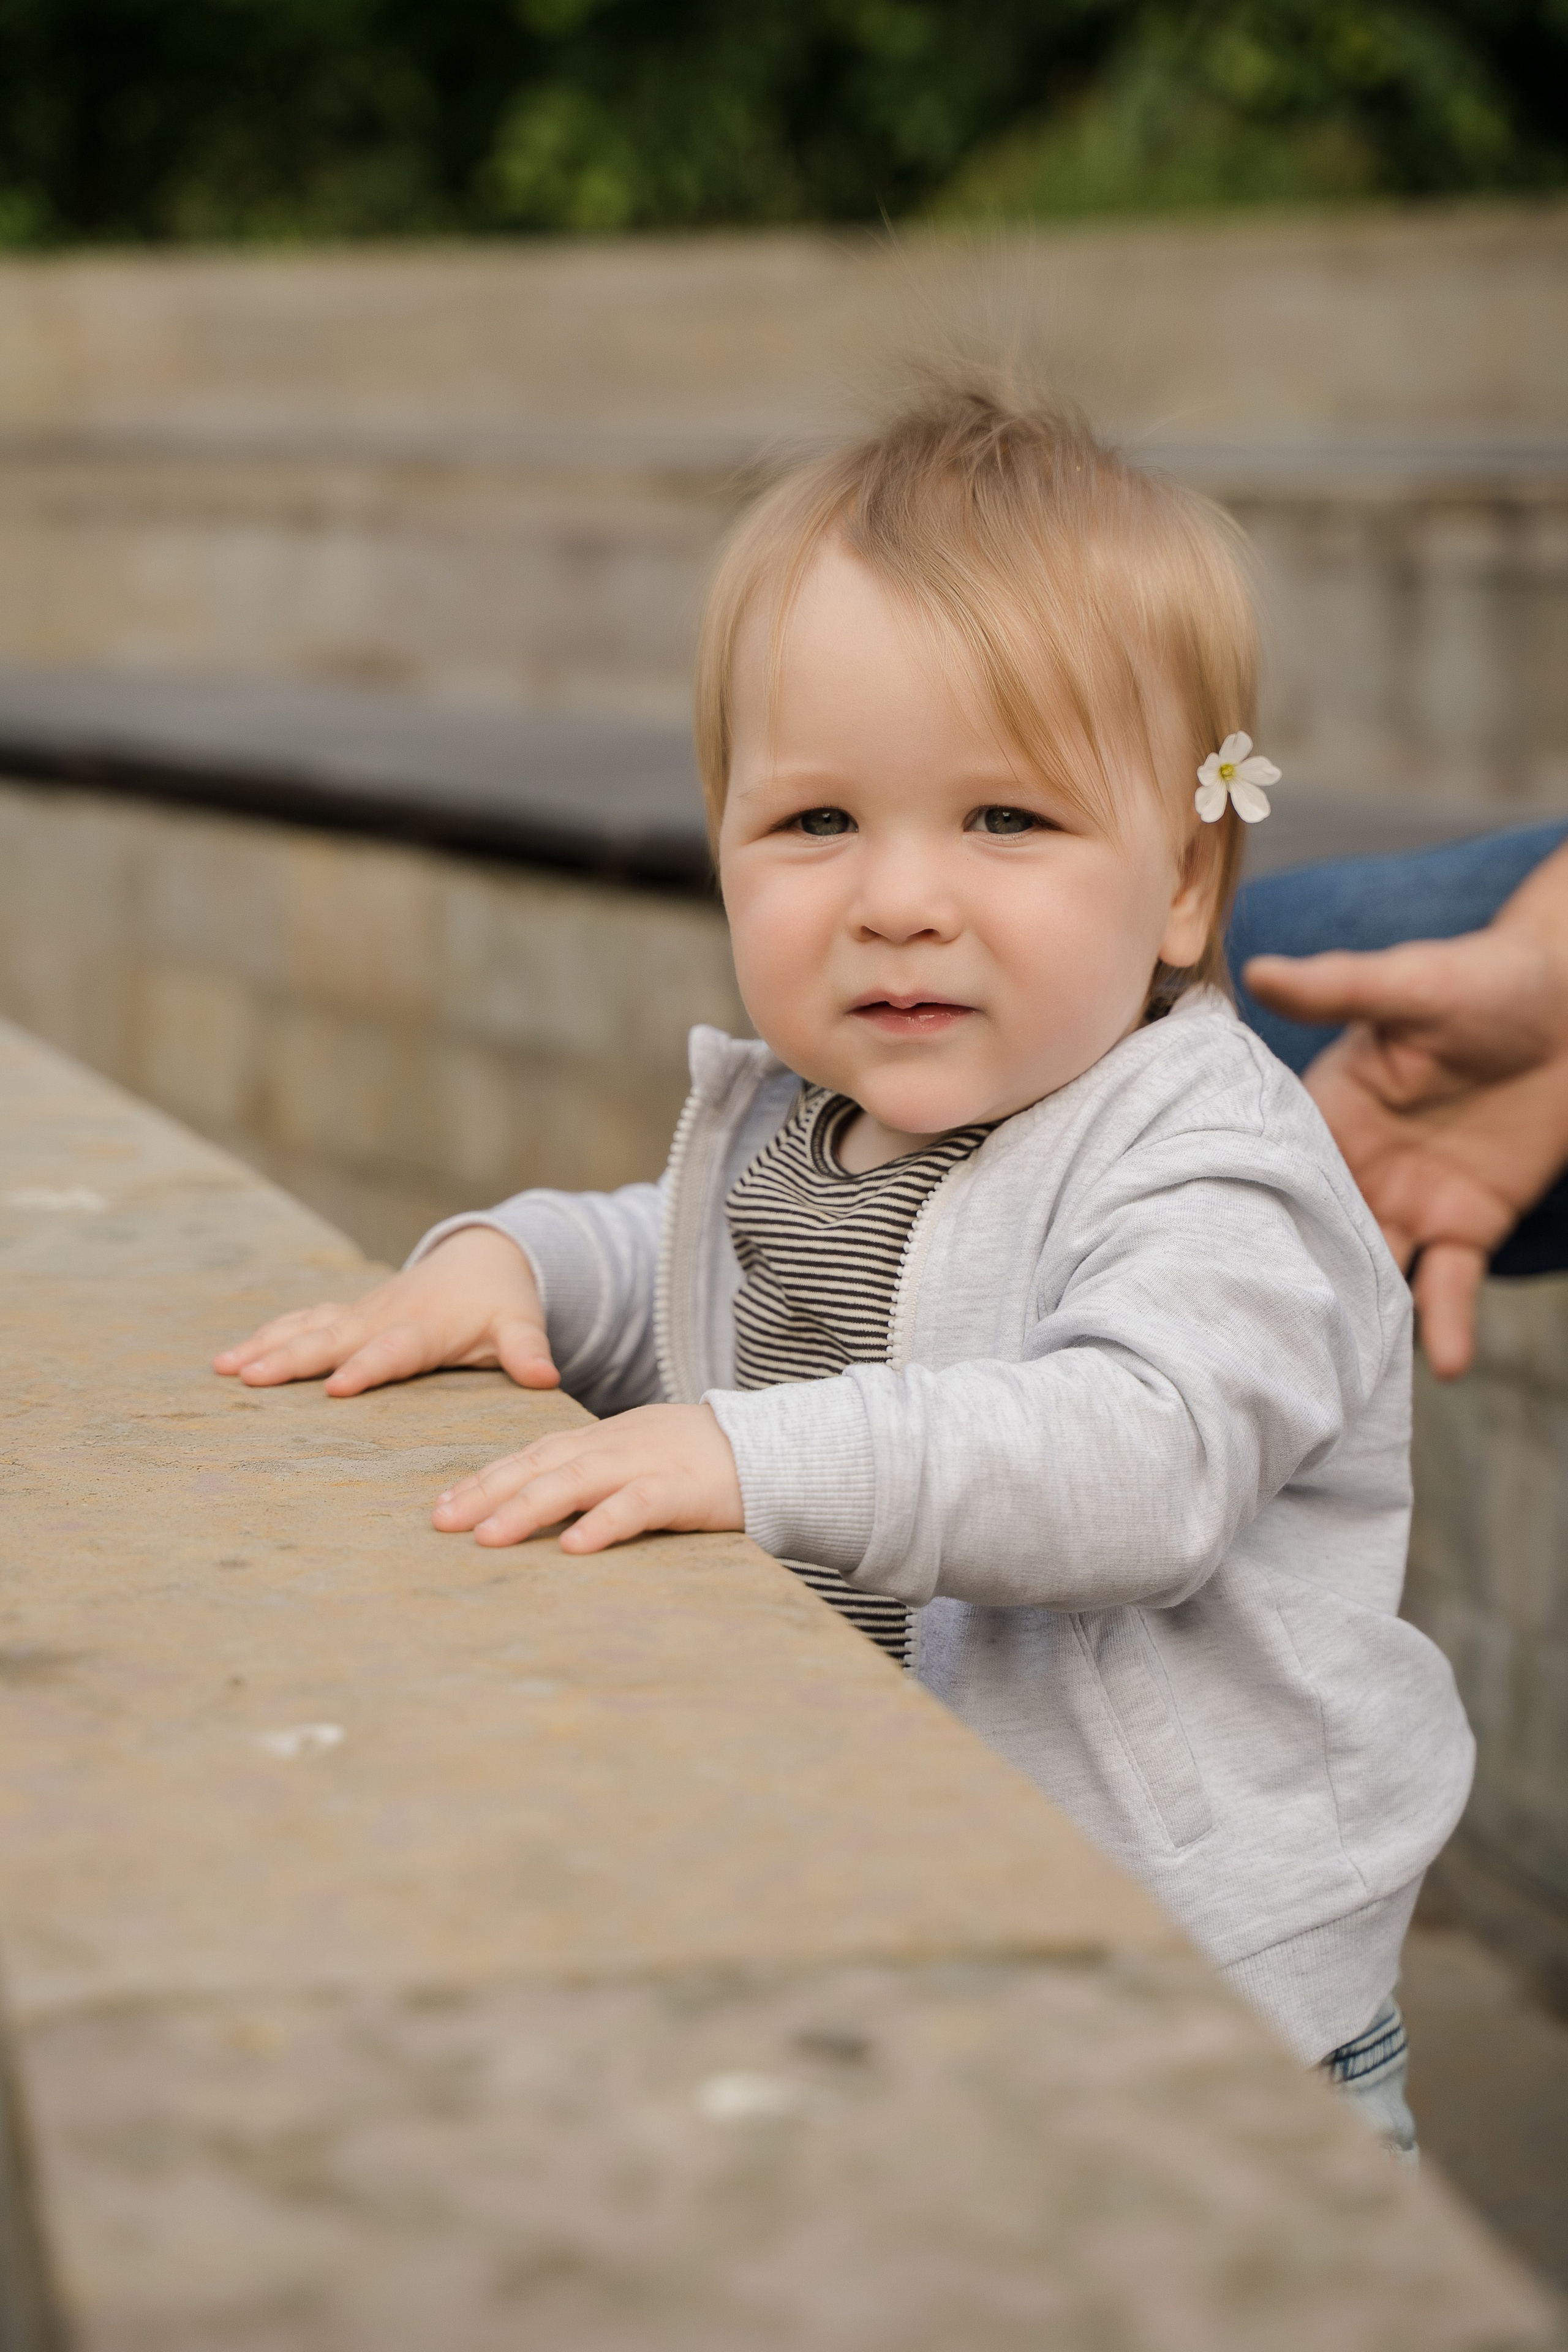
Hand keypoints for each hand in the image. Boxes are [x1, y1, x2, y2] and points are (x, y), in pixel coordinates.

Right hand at [213, 1226, 559, 1395]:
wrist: (481, 1258)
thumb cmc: (501, 1301)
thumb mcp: (521, 1323)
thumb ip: (527, 1351)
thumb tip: (546, 1377)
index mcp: (425, 1328)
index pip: (393, 1351)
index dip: (366, 1367)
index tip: (336, 1387)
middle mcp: (384, 1318)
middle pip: (333, 1339)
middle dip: (292, 1358)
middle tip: (249, 1377)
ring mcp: (361, 1314)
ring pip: (307, 1328)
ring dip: (266, 1345)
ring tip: (225, 1368)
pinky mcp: (349, 1314)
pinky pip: (303, 1322)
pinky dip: (268, 1334)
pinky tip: (231, 1357)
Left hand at [432, 1403, 743, 1551]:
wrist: (767, 1446)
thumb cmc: (694, 1460)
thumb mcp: (632, 1458)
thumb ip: (589, 1476)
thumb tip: (538, 1511)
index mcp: (599, 1441)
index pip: (530, 1456)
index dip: (485, 1479)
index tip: (441, 1508)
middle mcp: (612, 1447)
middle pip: (538, 1465)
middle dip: (486, 1492)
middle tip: (441, 1523)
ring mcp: (645, 1465)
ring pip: (576, 1482)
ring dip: (527, 1507)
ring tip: (488, 1536)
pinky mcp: (679, 1490)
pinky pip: (635, 1506)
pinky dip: (603, 1524)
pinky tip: (573, 1547)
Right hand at [1245, 921, 1567, 1380]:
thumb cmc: (1486, 979)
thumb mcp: (1409, 982)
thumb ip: (1338, 988)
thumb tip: (1258, 971)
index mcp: (1324, 1111)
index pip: (1270, 1167)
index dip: (1238, 1207)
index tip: (1200, 1251)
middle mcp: (1355, 1166)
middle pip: (1307, 1236)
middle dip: (1282, 1284)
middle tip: (1248, 1341)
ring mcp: (1409, 1202)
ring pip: (1367, 1274)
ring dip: (1353, 1321)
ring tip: (1329, 1374)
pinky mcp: (1468, 1226)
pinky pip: (1449, 1285)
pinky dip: (1446, 1327)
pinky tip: (1443, 1365)